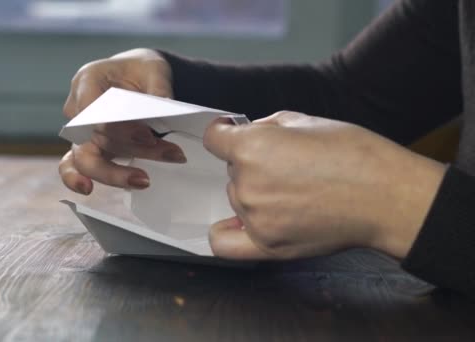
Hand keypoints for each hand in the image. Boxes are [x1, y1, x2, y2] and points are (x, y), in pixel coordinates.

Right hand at [59, 48, 185, 194]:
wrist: (138, 78)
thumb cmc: (142, 72)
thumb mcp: (155, 69)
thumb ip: (158, 88)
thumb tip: (165, 107)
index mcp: (88, 80)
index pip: (94, 109)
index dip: (119, 127)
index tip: (148, 135)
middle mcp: (78, 107)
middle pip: (97, 137)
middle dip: (132, 149)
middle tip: (167, 152)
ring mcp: (79, 130)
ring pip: (87, 157)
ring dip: (117, 172)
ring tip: (144, 180)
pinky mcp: (85, 148)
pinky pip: (71, 166)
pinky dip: (75, 179)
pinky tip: (87, 189)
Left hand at [203, 111, 446, 259]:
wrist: (386, 196)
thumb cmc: (354, 153)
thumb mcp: (306, 120)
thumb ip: (266, 126)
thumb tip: (247, 132)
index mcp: (251, 147)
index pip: (214, 138)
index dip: (224, 132)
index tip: (233, 133)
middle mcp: (246, 184)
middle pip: (232, 170)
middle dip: (252, 164)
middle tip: (288, 167)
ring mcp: (254, 217)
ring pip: (237, 198)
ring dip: (254, 192)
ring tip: (294, 192)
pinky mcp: (267, 244)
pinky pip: (225, 242)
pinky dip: (228, 232)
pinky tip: (241, 224)